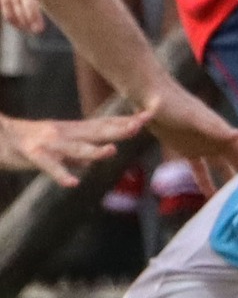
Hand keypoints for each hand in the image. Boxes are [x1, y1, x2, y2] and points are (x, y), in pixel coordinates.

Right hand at [0, 110, 147, 185]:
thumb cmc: (26, 143)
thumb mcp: (55, 147)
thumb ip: (74, 154)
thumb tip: (90, 161)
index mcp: (73, 130)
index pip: (105, 123)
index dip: (127, 120)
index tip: (150, 114)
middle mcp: (65, 133)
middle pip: (96, 131)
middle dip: (119, 128)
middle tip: (141, 125)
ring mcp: (50, 143)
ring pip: (75, 148)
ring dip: (93, 150)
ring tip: (111, 151)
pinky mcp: (33, 155)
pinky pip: (49, 166)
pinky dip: (60, 174)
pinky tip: (72, 183)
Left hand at [139, 86, 237, 194]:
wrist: (151, 99)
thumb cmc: (175, 105)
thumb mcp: (195, 118)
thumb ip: (216, 129)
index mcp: (221, 131)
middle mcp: (216, 140)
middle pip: (236, 160)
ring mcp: (202, 146)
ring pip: (220, 167)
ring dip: (227, 181)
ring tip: (234, 201)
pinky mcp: (187, 150)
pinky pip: (199, 169)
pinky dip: (203, 181)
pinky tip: (207, 196)